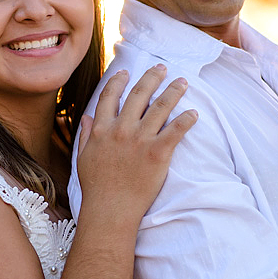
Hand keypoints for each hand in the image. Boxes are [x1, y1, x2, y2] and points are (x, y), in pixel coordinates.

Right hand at [75, 66, 196, 216]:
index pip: (110, 96)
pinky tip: (193, 113)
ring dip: (173, 91)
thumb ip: (85, 135)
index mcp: (101, 129)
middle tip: (162, 68)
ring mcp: (140, 140)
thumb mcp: (83, 158)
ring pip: (160, 106)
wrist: (110, 210)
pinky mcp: (158, 153)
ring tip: (182, 82)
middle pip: (139, 94)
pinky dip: (186, 119)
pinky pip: (176, 130)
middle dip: (152, 78)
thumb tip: (86, 117)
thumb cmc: (96, 188)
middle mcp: (121, 129)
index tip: (126, 72)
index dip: (119, 81)